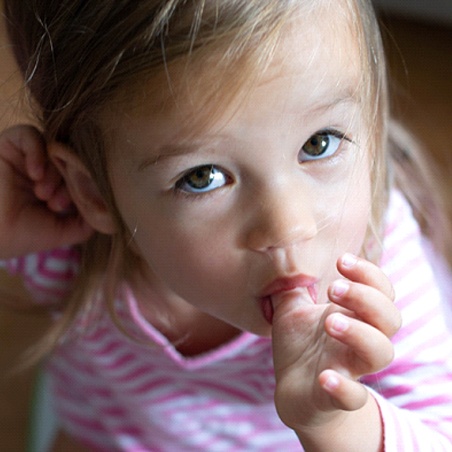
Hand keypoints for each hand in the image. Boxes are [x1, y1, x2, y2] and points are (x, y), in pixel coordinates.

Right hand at [0, 124, 92, 257]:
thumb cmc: (20, 235)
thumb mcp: (61, 232)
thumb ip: (84, 222)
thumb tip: (108, 213)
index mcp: (56, 187)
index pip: (80, 175)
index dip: (79, 188)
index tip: (66, 208)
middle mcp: (43, 170)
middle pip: (69, 161)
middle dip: (67, 182)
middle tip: (56, 203)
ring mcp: (26, 157)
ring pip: (53, 149)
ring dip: (53, 171)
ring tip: (43, 193)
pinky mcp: (8, 145)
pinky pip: (30, 134)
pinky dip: (37, 152)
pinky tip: (35, 174)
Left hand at [272, 254, 400, 436]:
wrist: (292, 392)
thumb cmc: (299, 345)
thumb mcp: (291, 308)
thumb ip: (290, 282)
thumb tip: (280, 252)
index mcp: (352, 315)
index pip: (380, 290)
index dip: (369, 273)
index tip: (341, 260)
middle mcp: (360, 340)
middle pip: (389, 318)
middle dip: (366, 298)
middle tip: (333, 289)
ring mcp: (350, 369)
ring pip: (381, 353)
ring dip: (360, 333)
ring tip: (329, 322)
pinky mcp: (337, 398)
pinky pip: (354, 398)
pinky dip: (344, 388)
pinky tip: (324, 377)